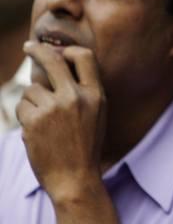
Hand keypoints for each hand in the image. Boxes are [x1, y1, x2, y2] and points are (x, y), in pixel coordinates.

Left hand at [17, 41, 117, 222]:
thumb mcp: (96, 114)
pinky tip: (38, 132)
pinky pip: (23, 106)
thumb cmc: (85, 146)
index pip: (84, 57)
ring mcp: (54, 107)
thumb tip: (57, 66)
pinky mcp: (34, 120)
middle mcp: (76, 97)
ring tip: (45, 123)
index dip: (69, 51)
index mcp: (96, 94)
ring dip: (33, 102)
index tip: (59, 52)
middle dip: (37, 50)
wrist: (75, 177)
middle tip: (29, 47)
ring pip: (32, 89)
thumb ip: (83, 91)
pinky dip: (26, 117)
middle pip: (53, 60)